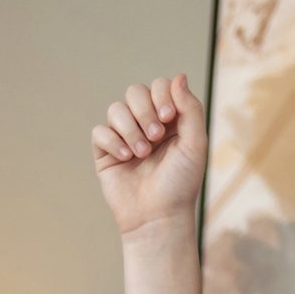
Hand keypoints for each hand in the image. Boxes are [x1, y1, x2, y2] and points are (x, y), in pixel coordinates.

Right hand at [91, 73, 205, 237]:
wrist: (158, 217)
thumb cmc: (181, 184)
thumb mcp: (195, 143)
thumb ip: (190, 108)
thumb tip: (178, 76)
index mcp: (170, 119)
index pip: (160, 86)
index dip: (162, 95)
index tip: (169, 118)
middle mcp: (146, 124)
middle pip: (135, 92)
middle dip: (145, 111)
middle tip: (155, 137)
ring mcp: (124, 138)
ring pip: (116, 110)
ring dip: (130, 129)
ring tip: (141, 153)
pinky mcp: (106, 154)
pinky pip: (99, 132)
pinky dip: (112, 142)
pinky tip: (125, 158)